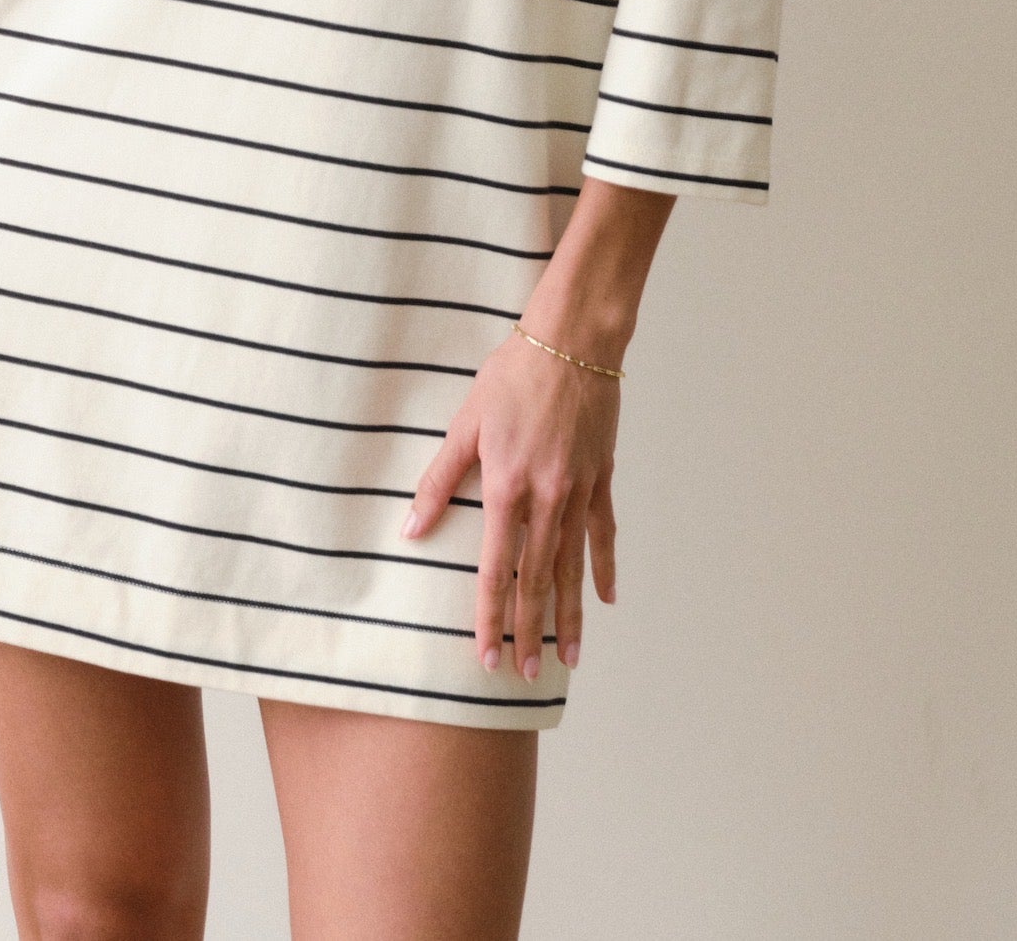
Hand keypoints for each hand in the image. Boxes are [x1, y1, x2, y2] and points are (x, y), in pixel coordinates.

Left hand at [400, 322, 619, 682]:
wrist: (573, 341)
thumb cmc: (512, 375)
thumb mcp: (465, 424)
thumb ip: (440, 481)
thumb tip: (411, 530)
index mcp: (508, 488)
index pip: (497, 570)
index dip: (490, 617)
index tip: (484, 656)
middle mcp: (548, 499)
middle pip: (537, 580)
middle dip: (529, 633)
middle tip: (523, 675)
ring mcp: (580, 491)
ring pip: (573, 567)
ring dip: (570, 616)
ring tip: (571, 659)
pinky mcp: (602, 476)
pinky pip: (603, 533)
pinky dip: (604, 567)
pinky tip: (605, 599)